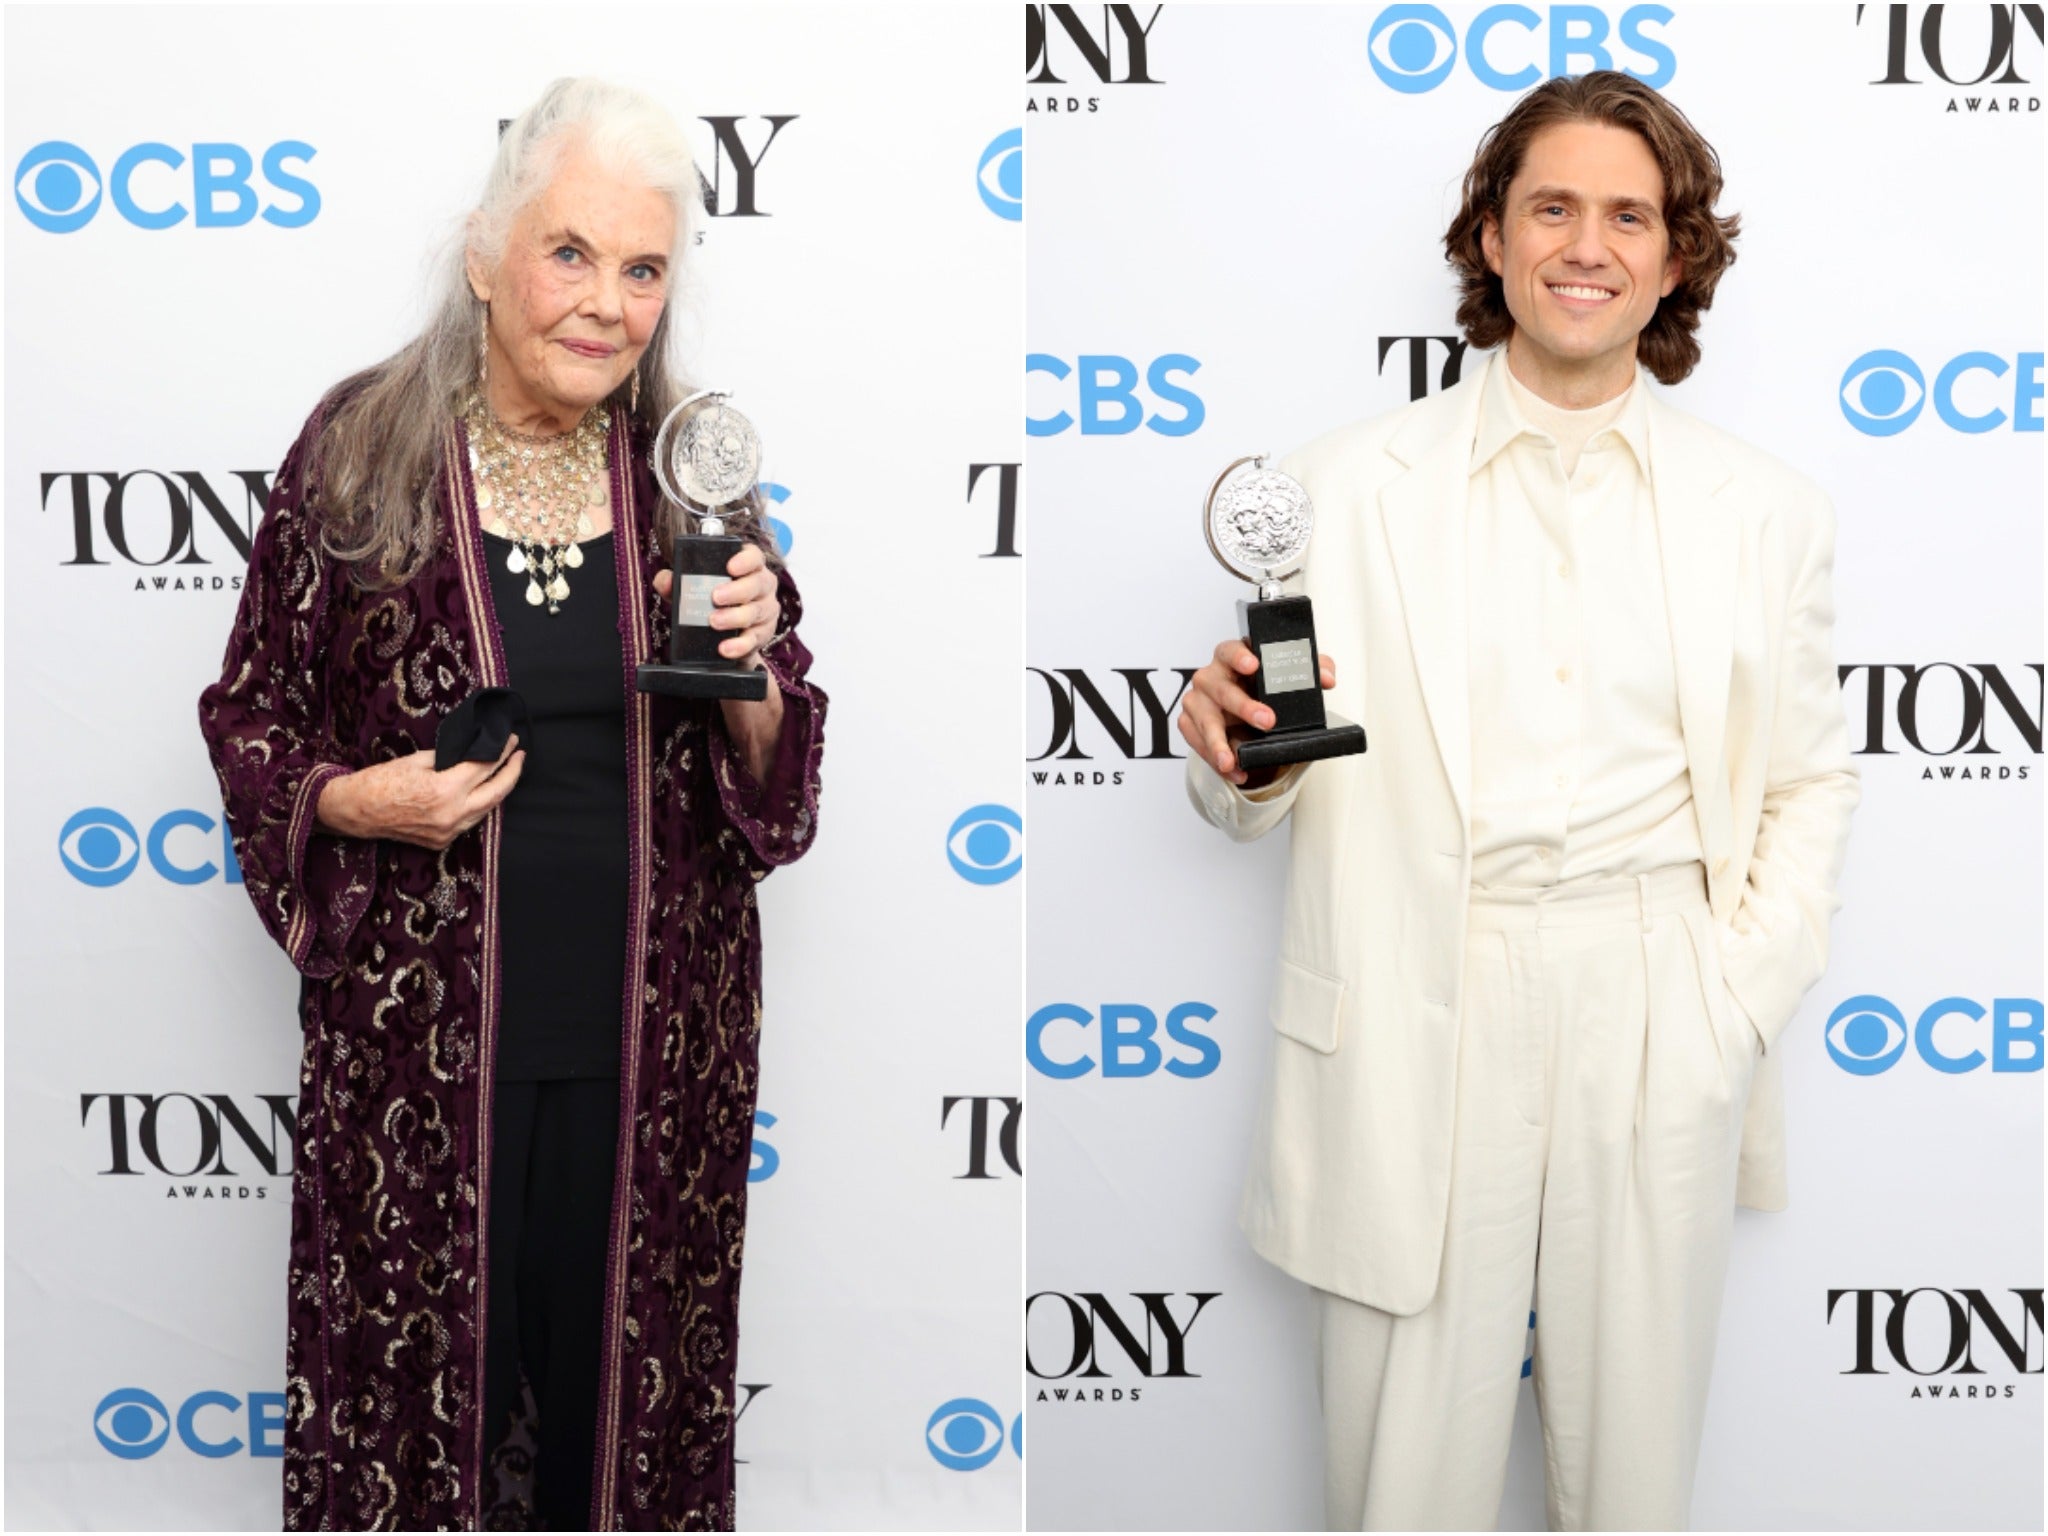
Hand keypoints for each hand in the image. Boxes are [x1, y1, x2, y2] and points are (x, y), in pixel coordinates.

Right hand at [315, 735, 525, 848]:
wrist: (354, 811)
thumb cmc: (380, 781)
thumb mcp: (417, 760)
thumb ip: (449, 758)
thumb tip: (471, 751)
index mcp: (445, 790)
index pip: (485, 767)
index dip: (501, 751)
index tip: (510, 739)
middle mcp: (452, 814)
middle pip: (497, 792)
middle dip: (512, 772)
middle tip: (519, 755)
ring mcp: (447, 831)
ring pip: (486, 809)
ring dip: (498, 790)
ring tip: (506, 771)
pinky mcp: (441, 842)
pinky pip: (470, 821)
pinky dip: (479, 805)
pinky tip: (482, 792)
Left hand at [651, 544, 780, 668]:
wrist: (722, 638)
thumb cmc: (710, 604)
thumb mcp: (692, 590)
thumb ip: (677, 583)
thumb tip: (664, 580)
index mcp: (748, 568)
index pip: (754, 556)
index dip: (745, 560)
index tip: (730, 567)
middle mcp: (762, 586)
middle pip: (758, 583)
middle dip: (737, 590)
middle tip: (716, 597)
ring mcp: (765, 610)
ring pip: (756, 611)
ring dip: (735, 617)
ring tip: (714, 622)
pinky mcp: (763, 634)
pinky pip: (754, 639)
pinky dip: (739, 645)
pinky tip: (725, 648)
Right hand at [1177, 639, 1337, 785]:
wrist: (1244, 713)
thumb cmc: (1261, 687)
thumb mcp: (1287, 676)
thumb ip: (1311, 670)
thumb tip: (1326, 678)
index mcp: (1230, 657)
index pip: (1230, 650)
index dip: (1239, 656)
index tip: (1253, 665)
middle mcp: (1210, 676)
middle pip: (1220, 689)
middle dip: (1243, 707)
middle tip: (1267, 721)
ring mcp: (1197, 701)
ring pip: (1204, 720)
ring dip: (1217, 743)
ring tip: (1231, 761)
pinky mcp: (1189, 724)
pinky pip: (1198, 745)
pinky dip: (1216, 761)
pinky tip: (1234, 771)